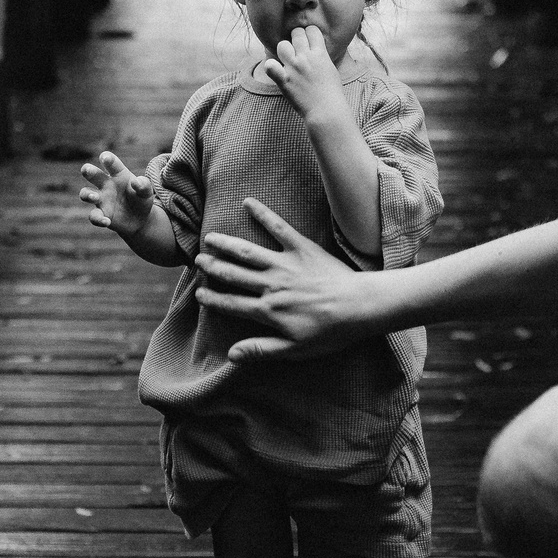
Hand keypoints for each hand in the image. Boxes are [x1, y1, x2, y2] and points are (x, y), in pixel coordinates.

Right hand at [78, 150, 155, 235]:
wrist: (140, 219)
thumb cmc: (141, 199)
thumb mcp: (146, 192)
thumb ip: (144, 185)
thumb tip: (137, 182)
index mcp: (118, 174)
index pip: (111, 163)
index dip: (107, 158)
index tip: (105, 158)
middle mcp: (106, 184)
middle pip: (92, 174)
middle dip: (88, 170)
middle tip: (87, 170)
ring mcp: (101, 199)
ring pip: (86, 193)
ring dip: (87, 194)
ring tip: (95, 197)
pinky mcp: (100, 214)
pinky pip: (94, 216)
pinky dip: (98, 219)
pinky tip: (107, 221)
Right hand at [193, 197, 376, 362]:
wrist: (359, 306)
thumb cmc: (330, 332)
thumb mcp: (294, 350)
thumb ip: (261, 350)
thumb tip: (231, 355)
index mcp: (268, 310)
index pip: (232, 304)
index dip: (213, 300)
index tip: (199, 295)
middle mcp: (271, 284)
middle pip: (234, 275)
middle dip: (213, 268)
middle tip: (198, 261)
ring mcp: (285, 264)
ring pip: (248, 251)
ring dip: (227, 243)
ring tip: (210, 237)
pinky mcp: (302, 247)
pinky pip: (278, 227)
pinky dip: (263, 213)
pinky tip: (248, 202)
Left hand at [259, 26, 351, 129]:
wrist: (326, 111)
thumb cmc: (332, 93)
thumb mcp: (331, 69)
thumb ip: (322, 56)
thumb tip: (315, 48)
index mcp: (320, 54)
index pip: (312, 30)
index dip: (309, 34)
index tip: (309, 42)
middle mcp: (306, 57)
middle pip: (296, 34)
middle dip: (296, 39)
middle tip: (298, 51)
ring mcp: (294, 68)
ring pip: (282, 45)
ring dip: (284, 51)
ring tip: (288, 60)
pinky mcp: (284, 80)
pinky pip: (270, 66)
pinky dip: (270, 66)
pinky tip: (275, 70)